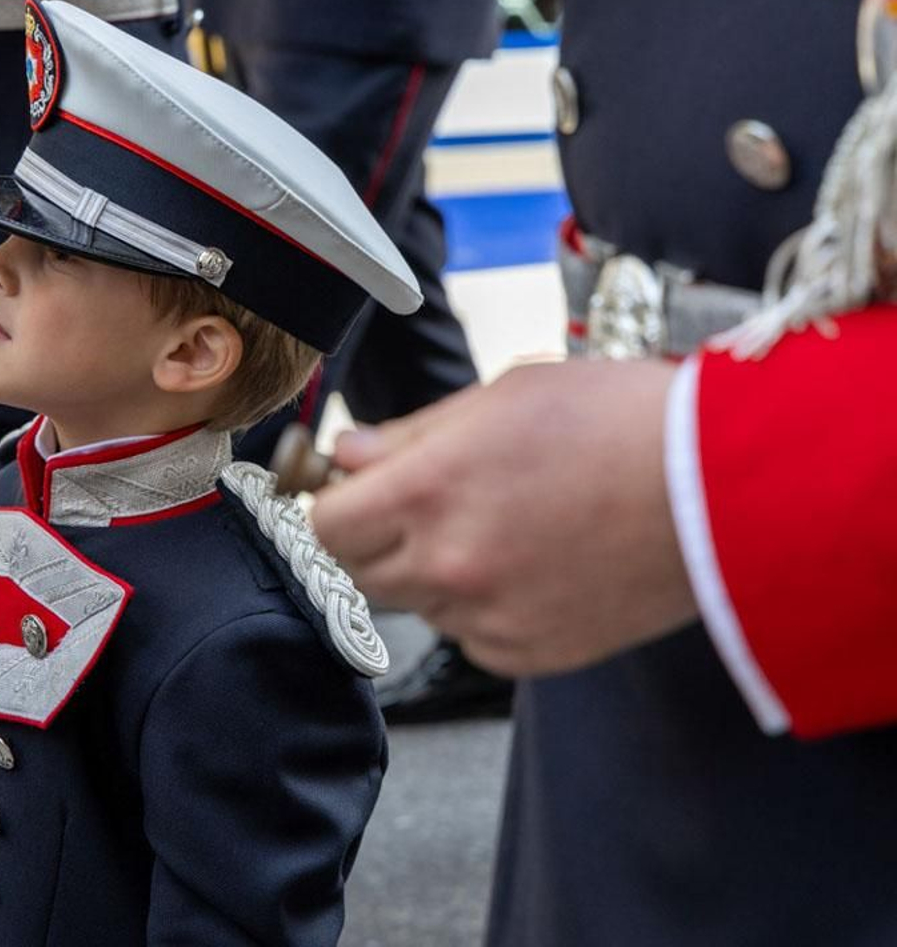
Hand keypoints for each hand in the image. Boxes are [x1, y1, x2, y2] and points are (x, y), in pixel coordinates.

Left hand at [308, 359, 696, 676]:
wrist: (726, 488)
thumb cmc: (620, 421)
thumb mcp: (504, 396)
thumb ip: (411, 435)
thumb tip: (348, 456)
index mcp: (427, 492)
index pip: (325, 525)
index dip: (334, 505)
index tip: (353, 494)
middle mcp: (448, 565)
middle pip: (360, 573)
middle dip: (377, 540)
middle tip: (425, 507)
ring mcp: (490, 617)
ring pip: (419, 606)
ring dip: (434, 574)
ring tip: (502, 528)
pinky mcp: (533, 654)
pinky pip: (473, 639)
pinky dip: (485, 611)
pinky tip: (533, 567)